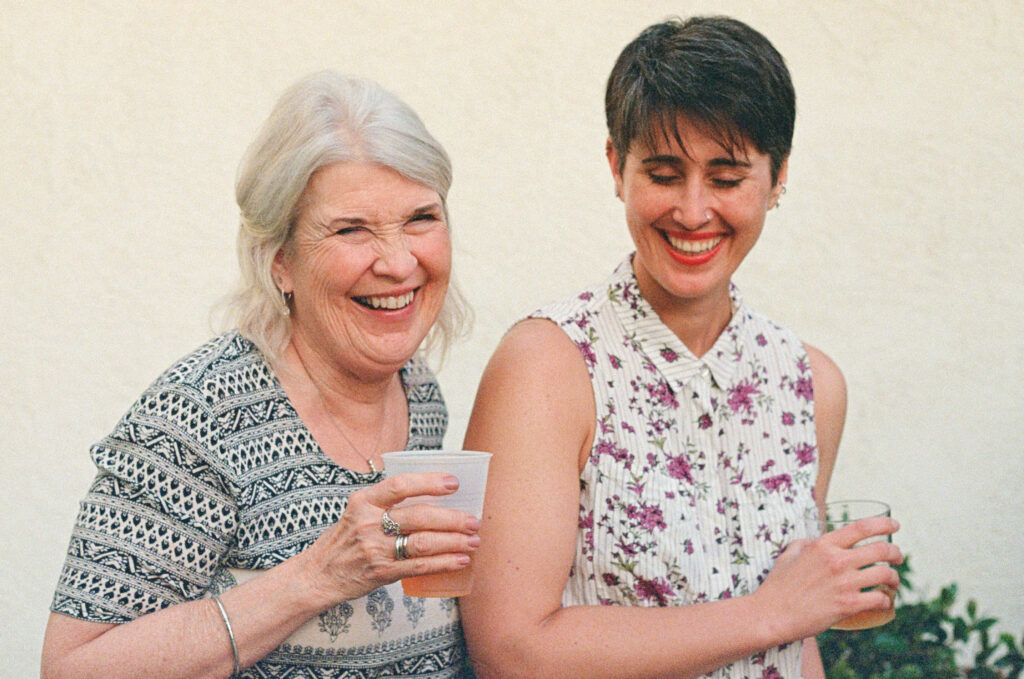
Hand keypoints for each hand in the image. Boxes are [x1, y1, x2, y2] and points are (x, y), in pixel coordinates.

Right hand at [301, 472, 480, 604]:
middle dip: (452, 519)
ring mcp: (375, 549)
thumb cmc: (345, 539)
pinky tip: (460, 560)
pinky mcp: (381, 573)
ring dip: (454, 542)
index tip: (453, 483)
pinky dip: (444, 563)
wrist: (317, 575)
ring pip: (423, 543)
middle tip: (473, 520)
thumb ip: (387, 503)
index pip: (399, 485)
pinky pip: (419, 566)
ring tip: (473, 541)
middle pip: (418, 517)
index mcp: (364, 501)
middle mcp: (369, 523)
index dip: (428, 482)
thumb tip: (434, 497)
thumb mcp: (358, 511)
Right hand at [753, 515, 902, 641]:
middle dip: (896, 552)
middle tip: (898, 557)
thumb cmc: (778, 585)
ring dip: (894, 577)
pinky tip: (885, 601)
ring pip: (885, 574)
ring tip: (893, 581)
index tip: (894, 525)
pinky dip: (887, 600)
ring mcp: (844, 583)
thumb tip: (812, 541)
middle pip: (881, 550)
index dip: (884, 524)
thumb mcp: (788, 555)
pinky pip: (879, 599)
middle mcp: (837, 560)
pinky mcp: (848, 605)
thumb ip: (803, 544)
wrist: (773, 614)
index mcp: (823, 545)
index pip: (862, 527)